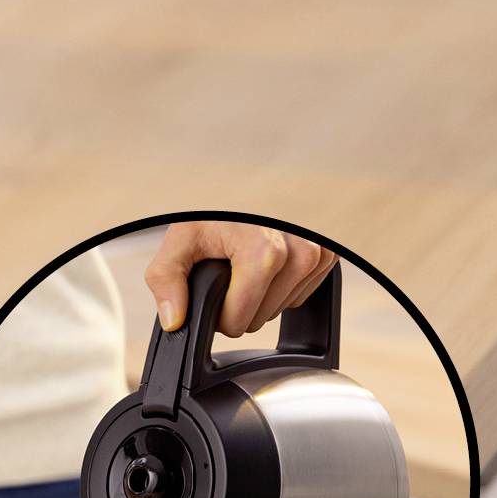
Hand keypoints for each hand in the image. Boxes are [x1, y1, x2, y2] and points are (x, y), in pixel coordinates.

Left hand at [143, 221, 335, 338]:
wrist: (250, 176)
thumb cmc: (217, 203)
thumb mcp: (182, 234)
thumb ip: (167, 279)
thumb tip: (173, 321)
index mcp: (264, 251)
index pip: (239, 320)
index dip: (216, 312)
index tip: (210, 286)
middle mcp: (299, 252)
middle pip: (260, 318)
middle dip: (239, 302)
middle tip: (227, 269)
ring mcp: (319, 253)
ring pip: (281, 308)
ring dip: (261, 295)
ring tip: (245, 260)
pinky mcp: (329, 253)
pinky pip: (300, 294)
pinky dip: (281, 285)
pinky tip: (267, 260)